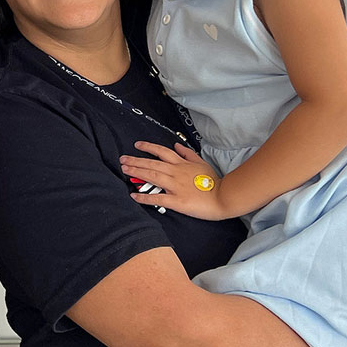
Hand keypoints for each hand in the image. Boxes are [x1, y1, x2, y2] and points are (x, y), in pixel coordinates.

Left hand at [120, 141, 234, 220]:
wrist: (224, 196)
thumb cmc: (214, 181)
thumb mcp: (202, 163)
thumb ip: (188, 154)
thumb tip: (177, 146)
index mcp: (182, 164)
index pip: (162, 152)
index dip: (148, 147)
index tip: (137, 145)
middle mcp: (176, 172)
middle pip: (152, 163)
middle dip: (135, 161)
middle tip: (122, 159)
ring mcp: (175, 186)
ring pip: (152, 176)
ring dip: (137, 173)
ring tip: (125, 170)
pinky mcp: (176, 201)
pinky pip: (157, 198)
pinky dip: (144, 196)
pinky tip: (134, 195)